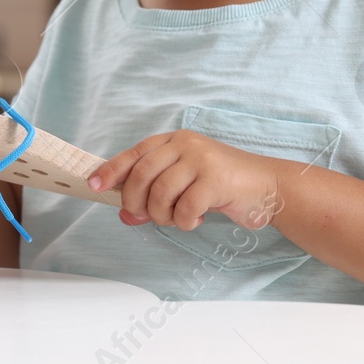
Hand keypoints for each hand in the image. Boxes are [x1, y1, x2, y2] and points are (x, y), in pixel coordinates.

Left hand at [87, 130, 283, 230]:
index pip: (134, 154)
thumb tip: (125, 215)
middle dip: (136, 202)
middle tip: (143, 217)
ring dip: (161, 215)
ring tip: (176, 219)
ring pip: (160, 193)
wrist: (269, 187)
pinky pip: (185, 208)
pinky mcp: (216, 179)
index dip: (111, 171)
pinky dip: (185, 222)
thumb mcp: (185, 186)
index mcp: (173, 141)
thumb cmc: (222, 186)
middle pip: (141, 175)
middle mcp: (185, 145)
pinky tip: (196, 220)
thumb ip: (155, 196)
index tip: (94, 186)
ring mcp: (201, 159)